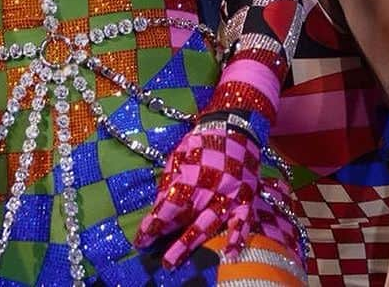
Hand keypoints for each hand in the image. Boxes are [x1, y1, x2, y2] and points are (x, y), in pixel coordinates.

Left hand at [134, 118, 261, 268]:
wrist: (235, 126)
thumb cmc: (202, 140)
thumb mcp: (180, 154)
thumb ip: (170, 180)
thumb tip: (159, 205)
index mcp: (193, 174)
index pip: (170, 204)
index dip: (155, 222)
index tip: (141, 238)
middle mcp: (212, 186)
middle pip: (189, 218)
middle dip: (173, 241)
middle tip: (161, 261)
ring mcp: (231, 194)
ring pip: (211, 224)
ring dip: (194, 244)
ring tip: (178, 261)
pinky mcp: (247, 199)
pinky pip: (244, 222)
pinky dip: (238, 238)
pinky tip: (230, 255)